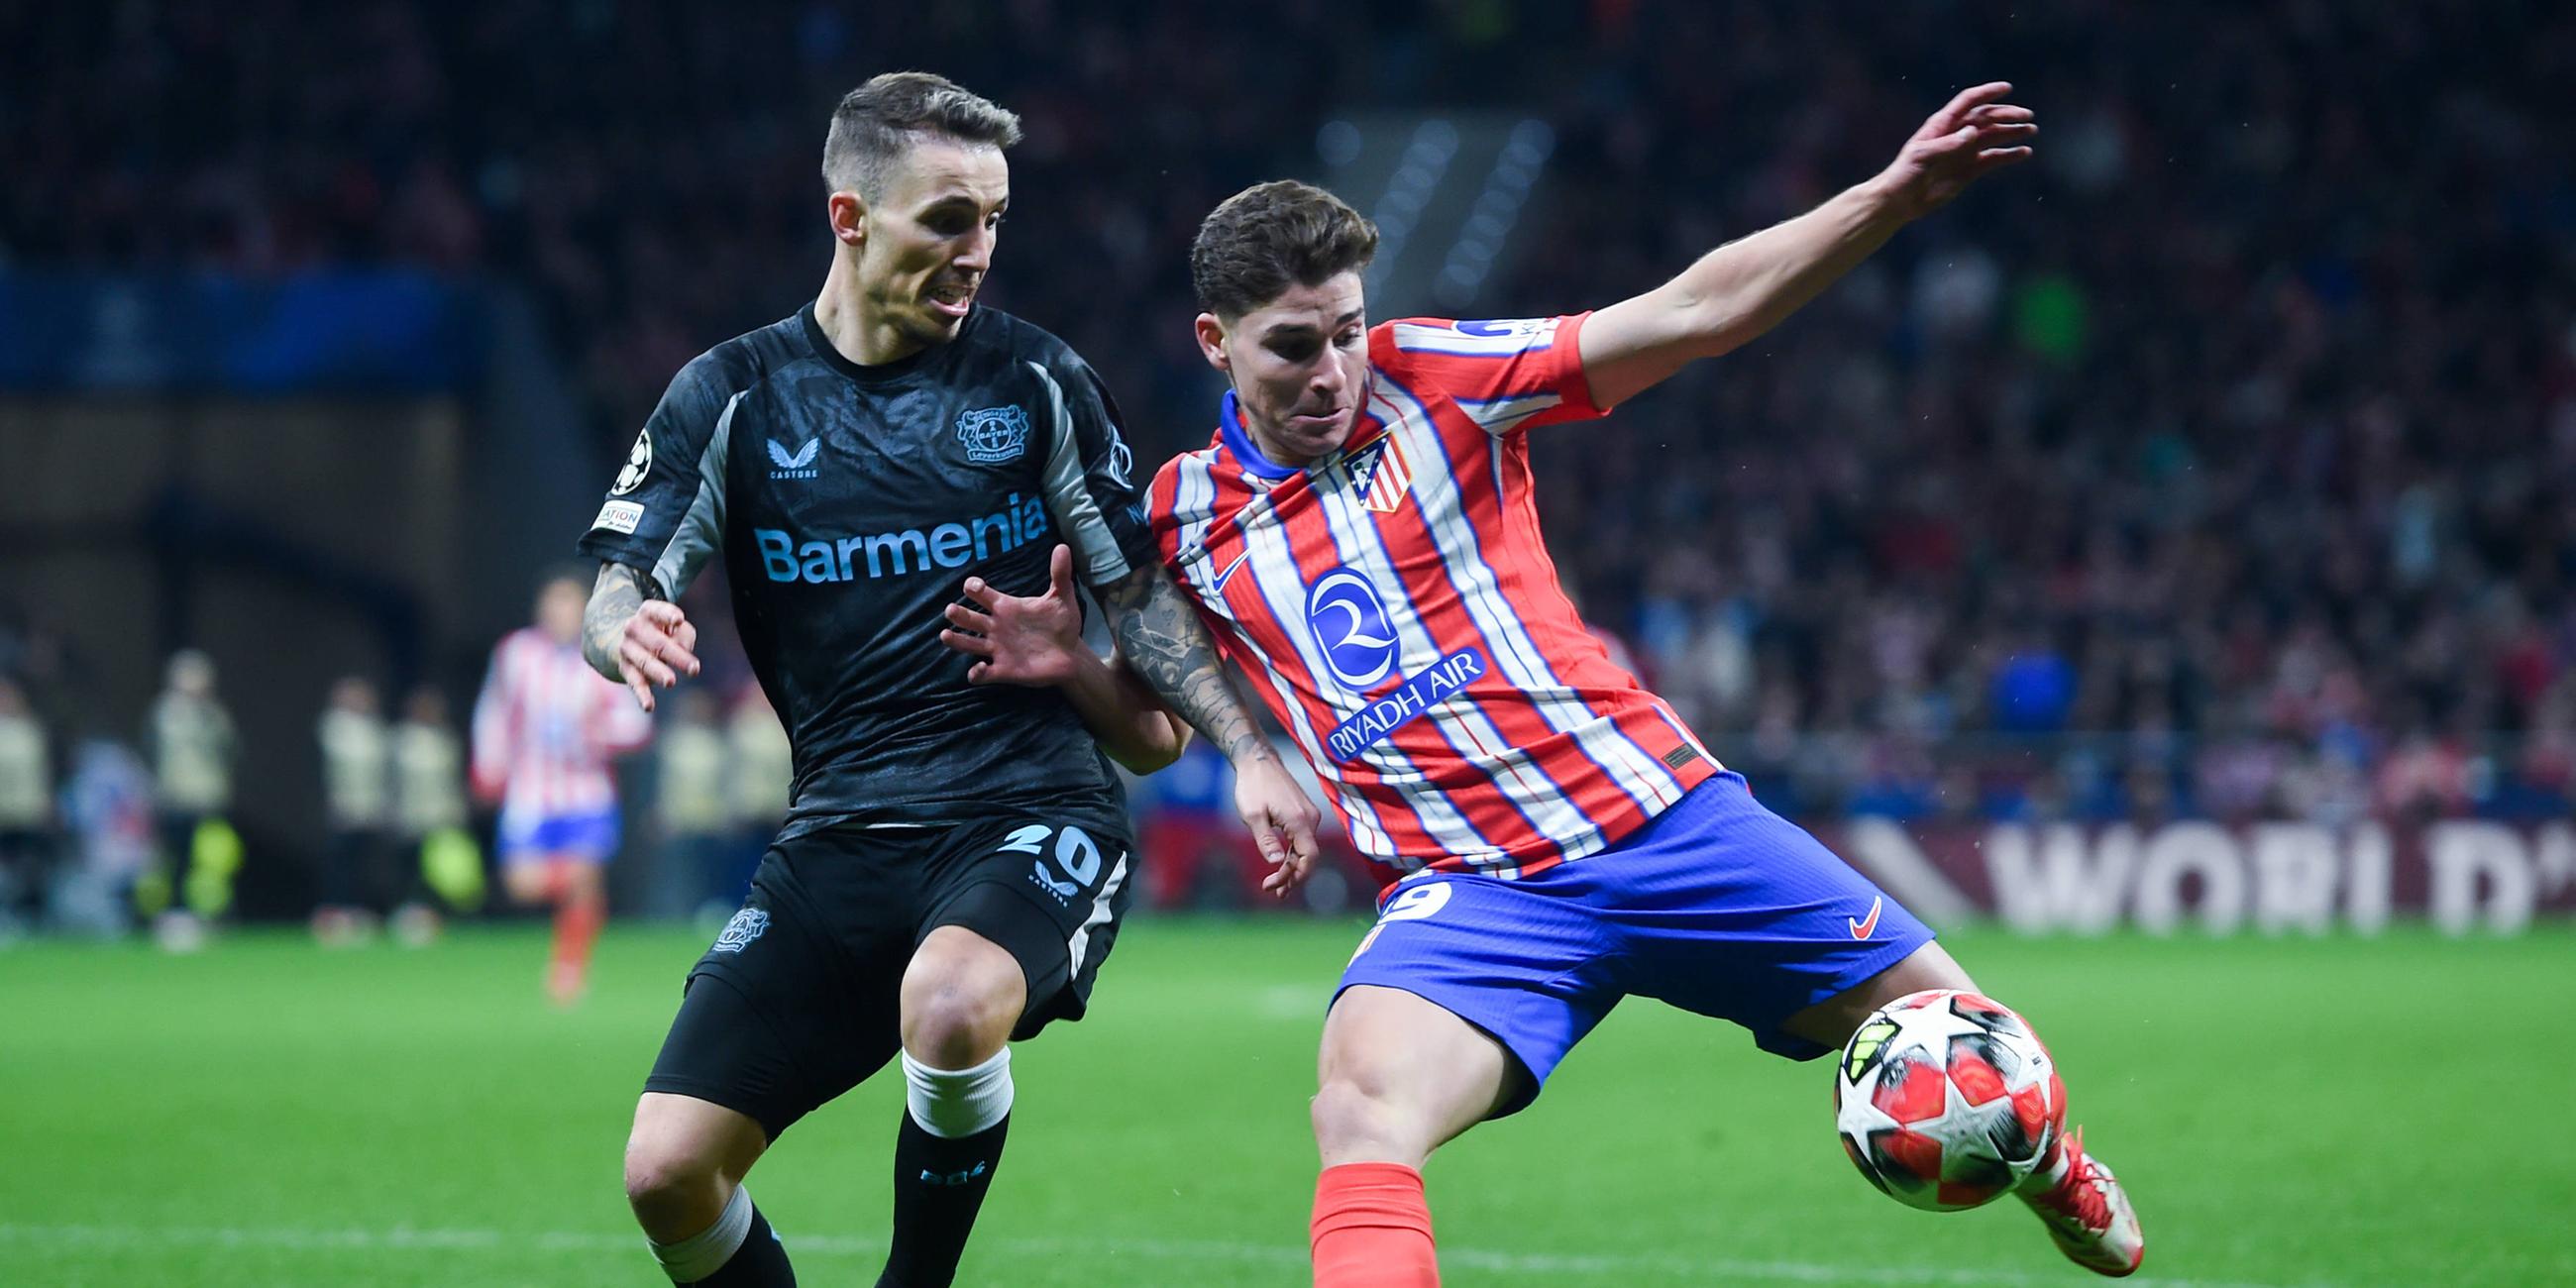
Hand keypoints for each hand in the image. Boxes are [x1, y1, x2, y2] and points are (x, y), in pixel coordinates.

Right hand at [616, 600, 699, 711]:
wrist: (623, 637)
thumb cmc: (661, 630)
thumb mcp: (675, 625)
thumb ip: (684, 634)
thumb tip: (683, 652)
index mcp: (647, 612)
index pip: (657, 611)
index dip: (668, 615)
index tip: (679, 620)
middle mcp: (634, 628)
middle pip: (657, 643)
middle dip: (676, 656)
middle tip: (694, 668)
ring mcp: (627, 649)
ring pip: (645, 662)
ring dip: (659, 672)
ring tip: (670, 682)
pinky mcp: (625, 668)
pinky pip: (634, 682)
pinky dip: (642, 695)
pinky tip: (649, 706)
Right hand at [942, 545, 1086, 686]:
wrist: (1072, 654)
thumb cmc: (1062, 624)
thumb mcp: (1062, 598)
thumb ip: (1060, 574)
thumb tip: (1063, 547)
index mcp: (1006, 607)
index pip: (981, 594)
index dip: (974, 588)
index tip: (974, 587)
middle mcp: (997, 627)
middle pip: (969, 619)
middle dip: (958, 614)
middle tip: (951, 610)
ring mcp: (998, 649)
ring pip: (968, 644)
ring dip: (956, 641)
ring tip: (946, 635)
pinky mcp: (1003, 670)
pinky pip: (983, 674)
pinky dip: (976, 673)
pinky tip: (980, 668)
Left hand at [1233, 751, 1321, 899]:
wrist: (1258, 761)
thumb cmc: (1252, 786)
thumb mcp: (1253, 816)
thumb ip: (1266, 840)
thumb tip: (1277, 863)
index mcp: (1300, 820)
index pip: (1309, 858)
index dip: (1294, 876)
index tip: (1272, 885)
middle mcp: (1310, 819)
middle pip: (1309, 857)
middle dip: (1293, 877)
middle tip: (1273, 891)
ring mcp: (1309, 815)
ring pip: (1306, 850)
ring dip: (1292, 868)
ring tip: (1277, 886)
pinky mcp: (1303, 813)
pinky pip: (1302, 840)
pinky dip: (1293, 855)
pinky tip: (1282, 865)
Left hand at [1873, 82, 2035, 219]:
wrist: (1901, 201)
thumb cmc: (1905, 174)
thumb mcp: (1922, 156)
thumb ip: (1948, 144)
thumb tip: (1973, 132)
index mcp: (1943, 125)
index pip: (1968, 102)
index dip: (1987, 93)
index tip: (2007, 88)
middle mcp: (1957, 134)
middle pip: (1987, 118)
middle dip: (2007, 114)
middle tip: (2027, 116)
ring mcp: (1965, 152)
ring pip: (1994, 136)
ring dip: (2013, 132)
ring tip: (2031, 131)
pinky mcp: (1970, 170)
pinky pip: (1994, 158)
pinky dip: (2009, 155)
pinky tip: (2024, 153)